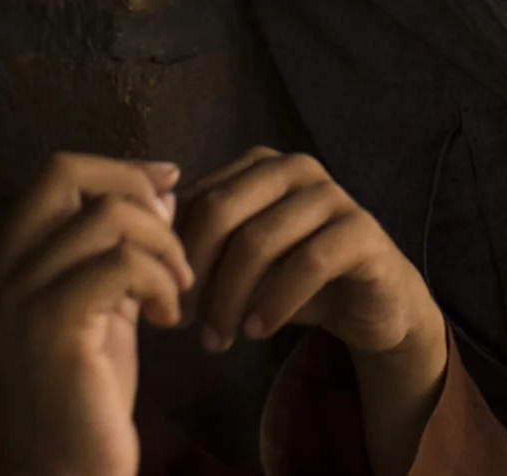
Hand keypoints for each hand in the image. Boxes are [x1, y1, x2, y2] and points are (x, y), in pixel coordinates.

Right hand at [0, 155, 191, 475]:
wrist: (63, 469)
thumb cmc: (86, 391)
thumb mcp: (105, 302)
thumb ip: (123, 245)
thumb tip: (163, 185)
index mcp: (4, 260)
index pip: (60, 170)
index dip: (123, 170)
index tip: (170, 188)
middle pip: (70, 173)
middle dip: (138, 193)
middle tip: (171, 245)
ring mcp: (18, 298)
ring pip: (107, 216)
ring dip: (163, 245)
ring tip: (175, 290)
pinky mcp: (51, 328)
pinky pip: (122, 263)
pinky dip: (161, 280)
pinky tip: (166, 318)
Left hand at [176, 149, 448, 475]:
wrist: (369, 302)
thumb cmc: (291, 278)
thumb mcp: (238, 258)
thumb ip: (198, 242)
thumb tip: (136, 245)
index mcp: (259, 165)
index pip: (195, 199)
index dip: (169, 253)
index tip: (159, 303)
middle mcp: (295, 168)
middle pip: (221, 212)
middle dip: (196, 274)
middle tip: (184, 324)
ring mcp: (333, 195)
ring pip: (259, 241)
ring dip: (229, 299)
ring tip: (217, 341)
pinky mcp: (362, 230)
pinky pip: (307, 263)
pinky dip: (273, 303)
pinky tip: (256, 332)